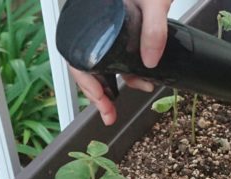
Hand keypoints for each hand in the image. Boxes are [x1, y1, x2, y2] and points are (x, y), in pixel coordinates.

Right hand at [71, 0, 172, 125]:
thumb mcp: (153, 0)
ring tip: (121, 105)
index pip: (77, 57)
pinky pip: (114, 55)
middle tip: (109, 116)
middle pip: (86, 66)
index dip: (86, 83)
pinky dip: (124, 71)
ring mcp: (105, 28)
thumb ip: (153, 28)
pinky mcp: (119, 28)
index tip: (101, 100)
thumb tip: (149, 62)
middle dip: (98, 94)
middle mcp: (93, 25)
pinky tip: (138, 80)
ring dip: (111, 86)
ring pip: (100, 63)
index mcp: (90, 18)